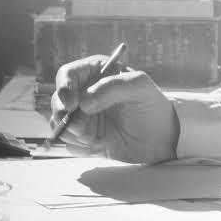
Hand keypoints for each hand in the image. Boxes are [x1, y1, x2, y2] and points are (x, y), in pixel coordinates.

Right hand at [51, 55, 180, 162]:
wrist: (162, 138)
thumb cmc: (152, 106)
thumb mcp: (140, 87)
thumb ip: (112, 88)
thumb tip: (84, 102)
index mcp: (95, 74)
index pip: (67, 75)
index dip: (64, 88)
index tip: (71, 104)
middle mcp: (84, 94)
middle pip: (57, 100)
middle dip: (62, 114)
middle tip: (78, 125)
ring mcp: (83, 117)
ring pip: (59, 123)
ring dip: (73, 132)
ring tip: (96, 137)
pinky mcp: (85, 138)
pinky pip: (69, 143)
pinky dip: (80, 146)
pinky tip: (99, 145)